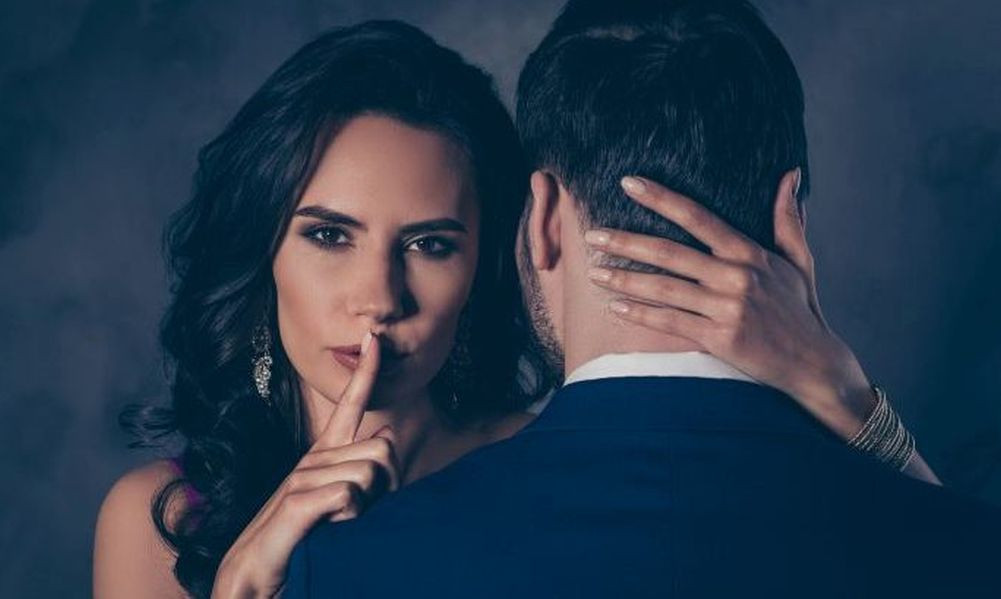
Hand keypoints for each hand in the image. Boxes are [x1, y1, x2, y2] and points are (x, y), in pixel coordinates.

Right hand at [212, 332, 399, 598]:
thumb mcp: (336, 510)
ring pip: (370, 472)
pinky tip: (329, 528)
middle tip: (359, 513)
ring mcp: (301, 479)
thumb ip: (362, 483)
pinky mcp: (294, 503)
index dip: (364, 371)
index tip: (375, 339)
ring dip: (366, 505)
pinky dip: (349, 516)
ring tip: (337, 524)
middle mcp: (313, 460)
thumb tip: (387, 457)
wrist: (251, 588)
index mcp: (324, 457)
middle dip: (386, 484)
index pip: (348, 404)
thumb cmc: (301, 548)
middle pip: (384, 448)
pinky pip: (348, 494)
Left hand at [584, 172, 875, 440]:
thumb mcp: (798, 261)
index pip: (698, 217)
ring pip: (664, 288)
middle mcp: (736, 277)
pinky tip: (616, 306)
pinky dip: (641, 314)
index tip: (629, 183)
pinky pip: (671, 322)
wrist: (813, 364)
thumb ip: (788, 219)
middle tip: (592, 235)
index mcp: (750, 254)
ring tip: (593, 271)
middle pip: (669, 253)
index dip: (661, 198)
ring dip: (624, 278)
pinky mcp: (720, 338)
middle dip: (626, 242)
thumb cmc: (800, 310)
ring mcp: (727, 308)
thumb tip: (789, 175)